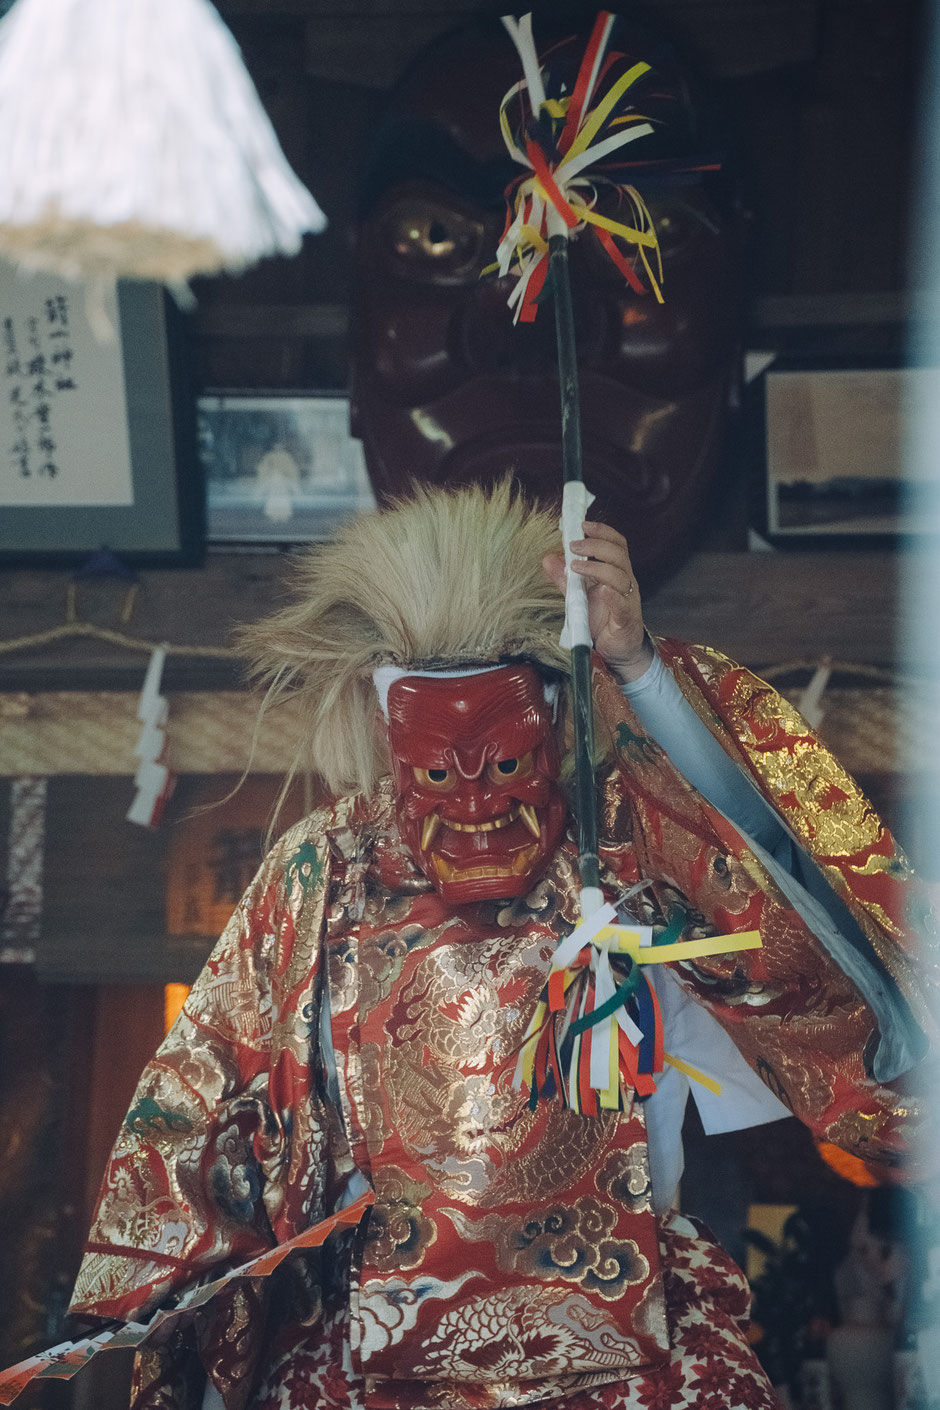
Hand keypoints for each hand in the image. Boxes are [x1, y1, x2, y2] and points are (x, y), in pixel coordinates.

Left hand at [543, 520, 652, 682]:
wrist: (618, 650)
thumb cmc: (602, 621)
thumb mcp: (579, 597)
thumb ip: (565, 579)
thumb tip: (548, 559)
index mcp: (616, 572)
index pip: (616, 544)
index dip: (602, 531)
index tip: (582, 524)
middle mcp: (625, 582)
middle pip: (618, 554)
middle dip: (595, 545)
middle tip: (573, 544)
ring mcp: (628, 599)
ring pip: (620, 575)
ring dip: (597, 567)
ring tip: (575, 566)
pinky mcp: (626, 619)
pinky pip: (622, 604)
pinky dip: (613, 596)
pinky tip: (602, 592)